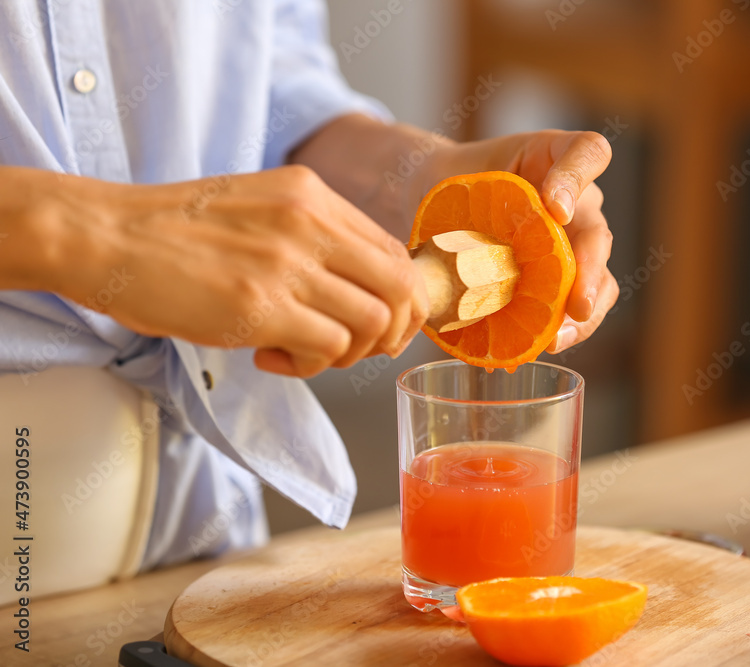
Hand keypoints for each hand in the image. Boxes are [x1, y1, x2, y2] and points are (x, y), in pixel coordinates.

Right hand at [55, 166, 427, 376]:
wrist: (106, 235)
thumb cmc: (177, 230)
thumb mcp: (260, 207)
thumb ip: (314, 236)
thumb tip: (365, 288)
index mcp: (313, 195)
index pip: (396, 251)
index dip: (402, 300)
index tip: (380, 325)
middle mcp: (310, 224)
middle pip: (400, 288)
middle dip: (392, 331)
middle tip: (354, 347)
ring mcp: (287, 264)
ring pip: (371, 323)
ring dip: (345, 352)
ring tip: (300, 349)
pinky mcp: (259, 307)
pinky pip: (327, 348)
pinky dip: (309, 365)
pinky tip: (270, 355)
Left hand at [421, 130, 616, 352]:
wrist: (436, 211)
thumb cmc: (451, 185)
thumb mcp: (451, 174)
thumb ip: (465, 195)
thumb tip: (473, 257)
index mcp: (553, 161)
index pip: (588, 152)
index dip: (578, 181)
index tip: (556, 210)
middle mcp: (576, 203)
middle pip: (597, 233)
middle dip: (590, 271)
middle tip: (577, 303)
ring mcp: (574, 246)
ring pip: (601, 278)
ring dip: (585, 313)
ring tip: (557, 338)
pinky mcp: (562, 283)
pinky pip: (576, 310)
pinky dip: (560, 331)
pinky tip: (537, 347)